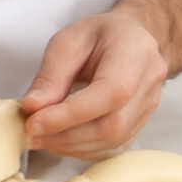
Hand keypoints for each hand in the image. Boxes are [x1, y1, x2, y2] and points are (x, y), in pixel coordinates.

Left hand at [20, 4, 167, 158]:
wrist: (130, 37)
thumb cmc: (99, 34)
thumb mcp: (68, 41)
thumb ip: (51, 75)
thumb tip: (33, 108)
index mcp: (134, 51)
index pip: (109, 93)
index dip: (70, 114)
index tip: (34, 123)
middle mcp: (149, 81)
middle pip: (112, 124)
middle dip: (66, 135)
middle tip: (32, 134)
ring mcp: (149, 105)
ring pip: (113, 140)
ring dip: (71, 145)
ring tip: (42, 137)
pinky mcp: (142, 123)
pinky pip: (114, 145)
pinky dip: (84, 148)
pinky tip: (62, 140)